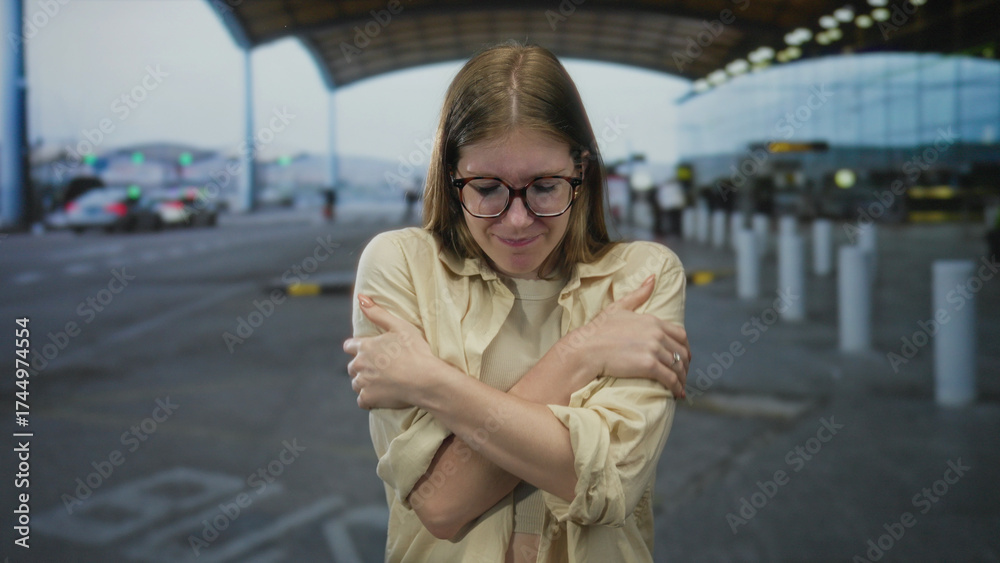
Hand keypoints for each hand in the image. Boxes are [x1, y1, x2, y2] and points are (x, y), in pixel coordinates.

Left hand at [343, 294, 434, 409]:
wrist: (425, 379)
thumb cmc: (416, 351)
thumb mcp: (399, 326)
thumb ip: (377, 312)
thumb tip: (360, 297)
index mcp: (365, 346)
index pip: (349, 346)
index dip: (359, 348)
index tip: (371, 352)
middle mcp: (359, 364)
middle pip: (353, 366)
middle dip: (363, 366)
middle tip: (381, 368)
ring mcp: (363, 383)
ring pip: (356, 383)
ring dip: (365, 382)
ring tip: (383, 381)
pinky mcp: (368, 398)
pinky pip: (362, 400)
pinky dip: (369, 398)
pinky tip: (381, 395)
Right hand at [565, 275, 689, 397]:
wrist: (586, 348)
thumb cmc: (598, 330)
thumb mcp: (619, 307)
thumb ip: (638, 294)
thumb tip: (653, 278)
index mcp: (653, 320)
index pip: (681, 335)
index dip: (685, 348)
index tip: (684, 357)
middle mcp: (657, 333)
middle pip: (682, 352)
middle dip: (685, 365)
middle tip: (683, 374)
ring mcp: (653, 349)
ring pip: (678, 366)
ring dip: (682, 378)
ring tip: (680, 387)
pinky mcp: (648, 365)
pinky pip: (670, 378)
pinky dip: (677, 387)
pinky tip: (677, 394)